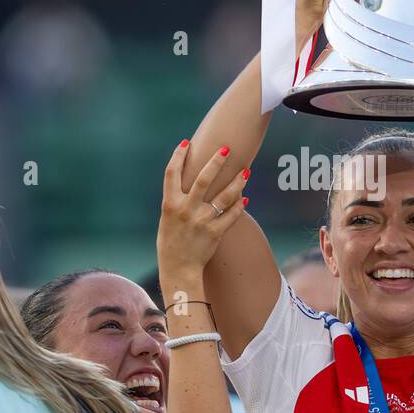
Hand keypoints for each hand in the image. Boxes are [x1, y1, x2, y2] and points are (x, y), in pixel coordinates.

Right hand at [157, 141, 246, 276]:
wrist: (178, 268)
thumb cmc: (171, 241)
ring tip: (246, 172)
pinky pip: (232, 215)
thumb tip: (189, 180)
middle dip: (215, 162)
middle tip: (226, 149)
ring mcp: (201, 221)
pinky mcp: (215, 233)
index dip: (178, 156)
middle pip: (203, 179)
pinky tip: (245, 197)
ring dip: (237, 182)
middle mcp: (185, 210)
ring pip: (224, 196)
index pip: (171, 173)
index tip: (186, 143)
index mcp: (170, 204)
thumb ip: (177, 200)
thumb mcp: (167, 218)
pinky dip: (240, 205)